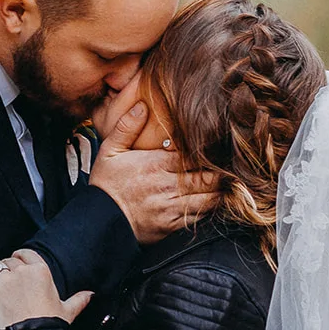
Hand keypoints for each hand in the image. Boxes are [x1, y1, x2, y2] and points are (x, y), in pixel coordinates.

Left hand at [0, 249, 92, 329]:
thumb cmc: (49, 325)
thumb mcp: (67, 311)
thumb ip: (78, 300)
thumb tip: (91, 295)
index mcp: (41, 271)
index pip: (26, 253)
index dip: (20, 258)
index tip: (18, 264)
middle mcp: (22, 271)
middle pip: (10, 260)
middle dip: (9, 269)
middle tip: (10, 283)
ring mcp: (5, 279)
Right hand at [89, 102, 217, 244]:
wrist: (99, 221)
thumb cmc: (106, 185)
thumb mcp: (110, 151)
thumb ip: (126, 127)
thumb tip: (142, 105)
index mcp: (158, 164)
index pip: (196, 155)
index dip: (210, 151)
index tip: (217, 147)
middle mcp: (169, 185)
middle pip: (209, 177)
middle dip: (221, 171)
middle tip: (229, 165)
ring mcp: (172, 207)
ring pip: (209, 198)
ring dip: (218, 190)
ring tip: (226, 182)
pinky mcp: (173, 225)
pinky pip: (200, 216)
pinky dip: (209, 208)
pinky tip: (212, 200)